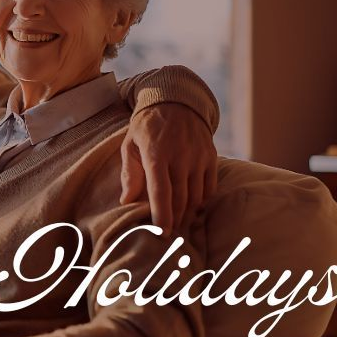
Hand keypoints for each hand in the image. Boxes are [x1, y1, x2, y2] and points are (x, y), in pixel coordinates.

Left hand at [120, 102, 217, 231]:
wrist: (175, 101)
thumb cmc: (146, 126)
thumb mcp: (130, 144)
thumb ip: (129, 173)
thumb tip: (126, 201)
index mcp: (156, 154)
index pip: (161, 192)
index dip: (162, 216)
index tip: (161, 233)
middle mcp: (180, 156)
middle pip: (180, 199)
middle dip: (175, 221)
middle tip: (169, 236)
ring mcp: (198, 156)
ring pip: (196, 196)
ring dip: (188, 214)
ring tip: (180, 225)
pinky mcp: (210, 156)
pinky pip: (210, 186)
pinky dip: (202, 201)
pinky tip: (193, 208)